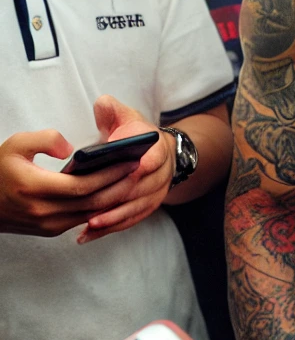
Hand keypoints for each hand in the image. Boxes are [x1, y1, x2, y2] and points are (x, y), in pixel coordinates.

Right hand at [0, 129, 141, 237]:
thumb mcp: (16, 144)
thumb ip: (46, 139)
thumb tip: (72, 150)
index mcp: (35, 188)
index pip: (84, 185)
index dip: (111, 174)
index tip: (130, 161)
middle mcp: (43, 211)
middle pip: (93, 202)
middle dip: (120, 186)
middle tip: (138, 169)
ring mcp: (47, 224)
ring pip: (91, 214)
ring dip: (114, 198)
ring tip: (131, 179)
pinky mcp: (50, 230)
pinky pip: (82, 219)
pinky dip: (101, 207)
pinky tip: (114, 193)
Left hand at [77, 96, 174, 243]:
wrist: (159, 151)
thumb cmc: (135, 134)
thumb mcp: (127, 116)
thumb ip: (113, 109)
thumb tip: (102, 104)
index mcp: (158, 149)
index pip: (151, 160)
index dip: (135, 168)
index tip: (114, 173)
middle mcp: (162, 173)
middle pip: (139, 189)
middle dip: (115, 199)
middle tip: (89, 206)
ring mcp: (157, 193)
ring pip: (135, 209)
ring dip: (112, 218)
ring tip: (87, 224)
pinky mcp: (148, 206)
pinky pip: (131, 220)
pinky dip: (111, 228)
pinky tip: (88, 235)